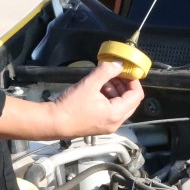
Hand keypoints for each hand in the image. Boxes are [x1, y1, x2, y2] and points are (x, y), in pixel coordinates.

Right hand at [0, 60, 144, 140]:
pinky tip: (96, 90)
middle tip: (114, 74)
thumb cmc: (70, 105)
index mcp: (116, 113)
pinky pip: (111, 110)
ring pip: (120, 105)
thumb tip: (119, 64)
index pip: (136, 95)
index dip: (134, 81)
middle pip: (130, 101)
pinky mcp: (99, 126)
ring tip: (102, 81)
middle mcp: (115, 122)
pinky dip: (108, 99)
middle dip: (124, 86)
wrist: (52, 123)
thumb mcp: (89, 84)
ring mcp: (107, 126)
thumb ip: (106, 72)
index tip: (126, 71)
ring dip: (116, 91)